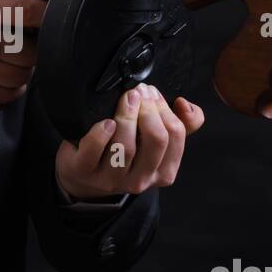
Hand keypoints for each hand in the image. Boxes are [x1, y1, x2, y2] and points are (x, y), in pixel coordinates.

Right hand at [0, 0, 47, 106]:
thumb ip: (3, 0)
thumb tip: (37, 10)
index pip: (30, 11)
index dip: (46, 17)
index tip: (51, 20)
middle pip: (31, 53)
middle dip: (31, 53)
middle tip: (23, 51)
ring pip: (22, 76)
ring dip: (22, 73)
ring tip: (13, 66)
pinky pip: (8, 94)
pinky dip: (12, 89)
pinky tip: (4, 80)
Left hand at [55, 84, 203, 199]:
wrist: (86, 175)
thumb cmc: (124, 152)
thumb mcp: (155, 142)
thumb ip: (181, 124)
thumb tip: (186, 105)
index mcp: (163, 171)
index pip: (175, 136)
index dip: (165, 108)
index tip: (153, 93)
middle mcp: (141, 180)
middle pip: (156, 140)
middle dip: (149, 109)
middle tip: (139, 92)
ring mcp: (112, 179)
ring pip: (126, 147)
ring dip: (127, 116)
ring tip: (126, 99)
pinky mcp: (85, 172)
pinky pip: (94, 152)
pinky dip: (100, 134)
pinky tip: (105, 122)